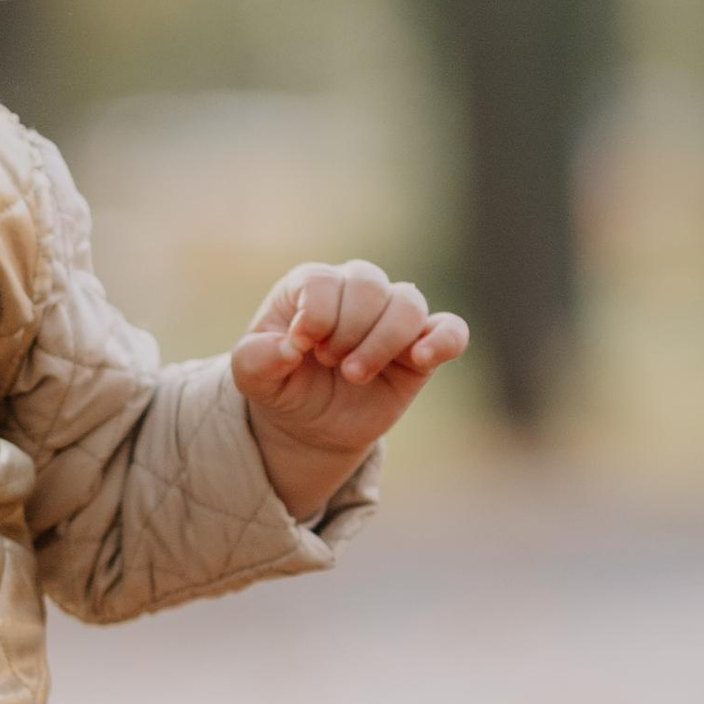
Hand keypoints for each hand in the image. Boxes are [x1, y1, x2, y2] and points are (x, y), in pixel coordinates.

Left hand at [230, 260, 468, 522]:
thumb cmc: (281, 384)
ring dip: (380, 342)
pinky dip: (443, 340)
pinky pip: (451, 330)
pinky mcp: (422, 347)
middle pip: (369, 286)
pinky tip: (420, 358)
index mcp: (312, 285)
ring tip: (354, 374)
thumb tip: (290, 348)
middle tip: (328, 363)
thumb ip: (256, 358)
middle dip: (346, 331)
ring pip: (408, 303)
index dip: (314, 316)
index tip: (299, 347)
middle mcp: (356, 291)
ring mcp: (392, 317)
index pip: (325, 281)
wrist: (310, 423)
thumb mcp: (251, 375)